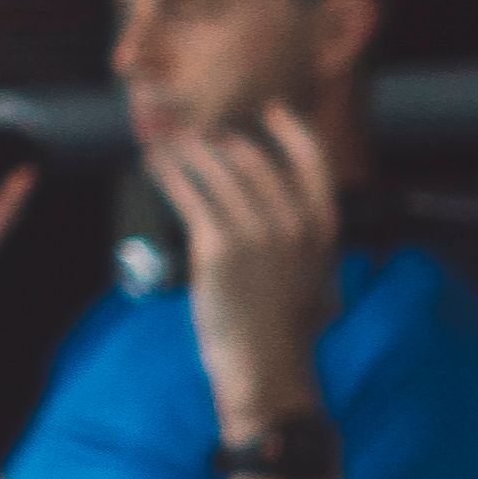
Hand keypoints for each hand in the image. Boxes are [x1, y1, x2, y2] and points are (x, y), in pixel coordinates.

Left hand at [147, 102, 346, 423]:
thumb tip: (306, 232)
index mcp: (324, 230)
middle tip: (199, 132)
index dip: (292, 132)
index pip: (314, 163)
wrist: (266, 367)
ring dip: (189, 150)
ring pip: (217, 172)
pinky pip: (189, 195)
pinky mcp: (219, 246)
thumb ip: (313, 252)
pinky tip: (153, 163)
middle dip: (223, 141)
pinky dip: (168, 174)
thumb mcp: (319, 284)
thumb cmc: (286, 333)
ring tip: (169, 140)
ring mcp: (258, 232)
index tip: (272, 111)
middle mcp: (294, 224)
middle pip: (254, 160)